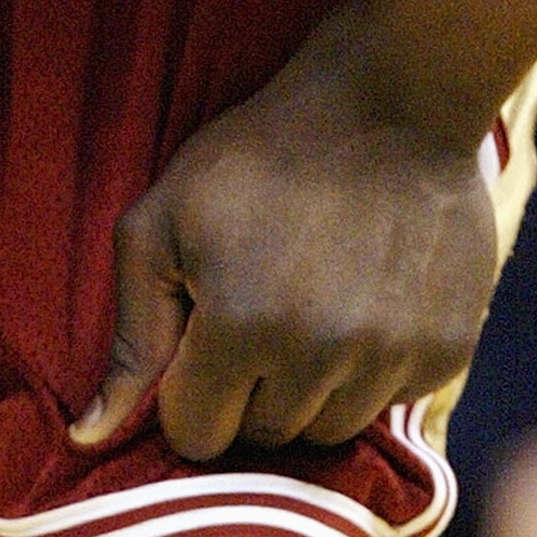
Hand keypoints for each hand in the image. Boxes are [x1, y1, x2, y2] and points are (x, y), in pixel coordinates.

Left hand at [69, 44, 497, 464]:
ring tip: (315, 306)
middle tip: (262, 312)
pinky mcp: (447, 352)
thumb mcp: (165, 220)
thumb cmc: (262, 152)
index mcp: (240, 327)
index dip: (192, 390)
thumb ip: (131, 335)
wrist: (393, 99)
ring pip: (329, 431)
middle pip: (265, 438)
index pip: (198, 436)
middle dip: (250, 390)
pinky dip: (371, 371)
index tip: (206, 337)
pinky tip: (365, 300)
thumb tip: (89, 436)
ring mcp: (391, 358)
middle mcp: (320, 358)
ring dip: (312, 388)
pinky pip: (390, 405)